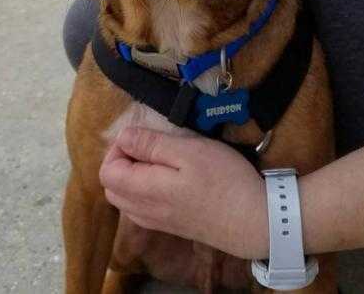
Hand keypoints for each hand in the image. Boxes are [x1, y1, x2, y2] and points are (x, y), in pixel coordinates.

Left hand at [99, 127, 267, 258]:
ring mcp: (158, 222)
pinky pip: (141, 209)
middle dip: (122, 161)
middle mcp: (144, 212)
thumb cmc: (223, 180)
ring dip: (133, 176)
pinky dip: (143, 191)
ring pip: (125, 200)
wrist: (256, 222)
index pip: (107, 172)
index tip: (143, 136)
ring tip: (160, 158)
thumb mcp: (189, 150)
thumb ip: (151, 144)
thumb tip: (123, 137)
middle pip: (112, 187)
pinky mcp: (172, 226)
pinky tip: (168, 178)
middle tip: (150, 145)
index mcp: (145, 191)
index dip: (118, 148)